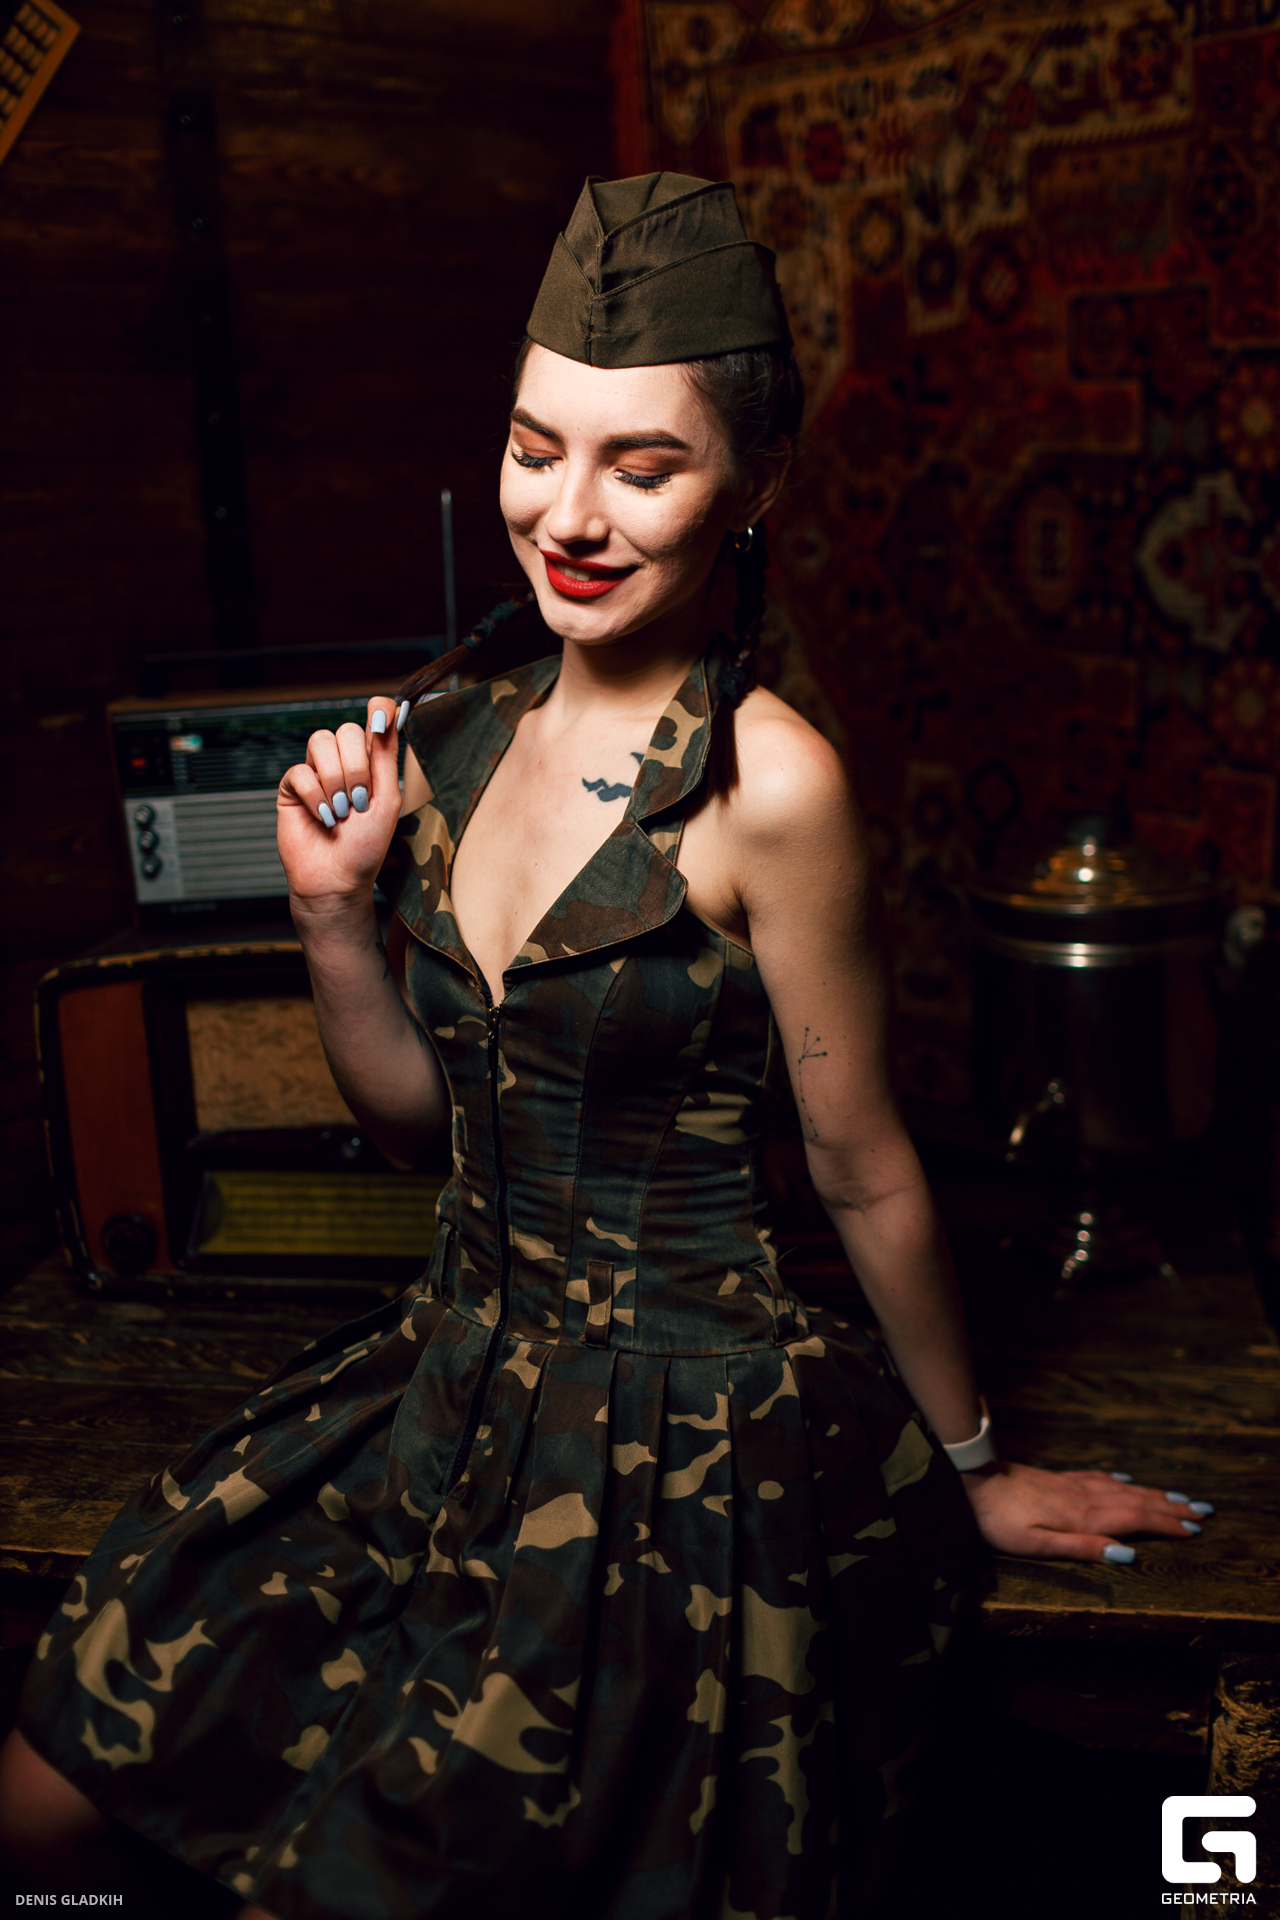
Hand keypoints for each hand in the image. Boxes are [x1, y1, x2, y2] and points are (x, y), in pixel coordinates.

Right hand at [277, 696, 408, 907]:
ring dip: (335, 781)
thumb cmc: (366, 846)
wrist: (337, 879)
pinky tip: (323, 817)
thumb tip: (389, 710)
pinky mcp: (292, 787)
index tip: (381, 723)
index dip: (378, 712)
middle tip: (359, 802)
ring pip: (320, 743)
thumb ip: (386, 755)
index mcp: (371, 762)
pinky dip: (315, 796)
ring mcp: (317, 772)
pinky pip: (300, 771)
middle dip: (356, 768)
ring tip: (341, 812)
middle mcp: (344, 762)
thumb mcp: (387, 799)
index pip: (374, 717)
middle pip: (346, 730)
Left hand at [960, 1460, 1214, 1563]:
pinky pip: (1099, 1478)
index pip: (1134, 1521)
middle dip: (1170, 1507)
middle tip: (1203, 1511)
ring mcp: (1071, 1485)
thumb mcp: (1036, 1544)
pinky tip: (1126, 1480)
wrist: (972, 1481)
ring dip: (1152, 1493)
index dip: (1165, 1525)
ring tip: (1178, 1497)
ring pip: (1122, 1489)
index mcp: (1082, 1518)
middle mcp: (1083, 1498)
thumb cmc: (999, 1521)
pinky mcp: (1058, 1479)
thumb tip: (1127, 1554)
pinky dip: (1120, 1481)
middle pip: (1136, 1502)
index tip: (1195, 1529)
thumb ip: (1082, 1548)